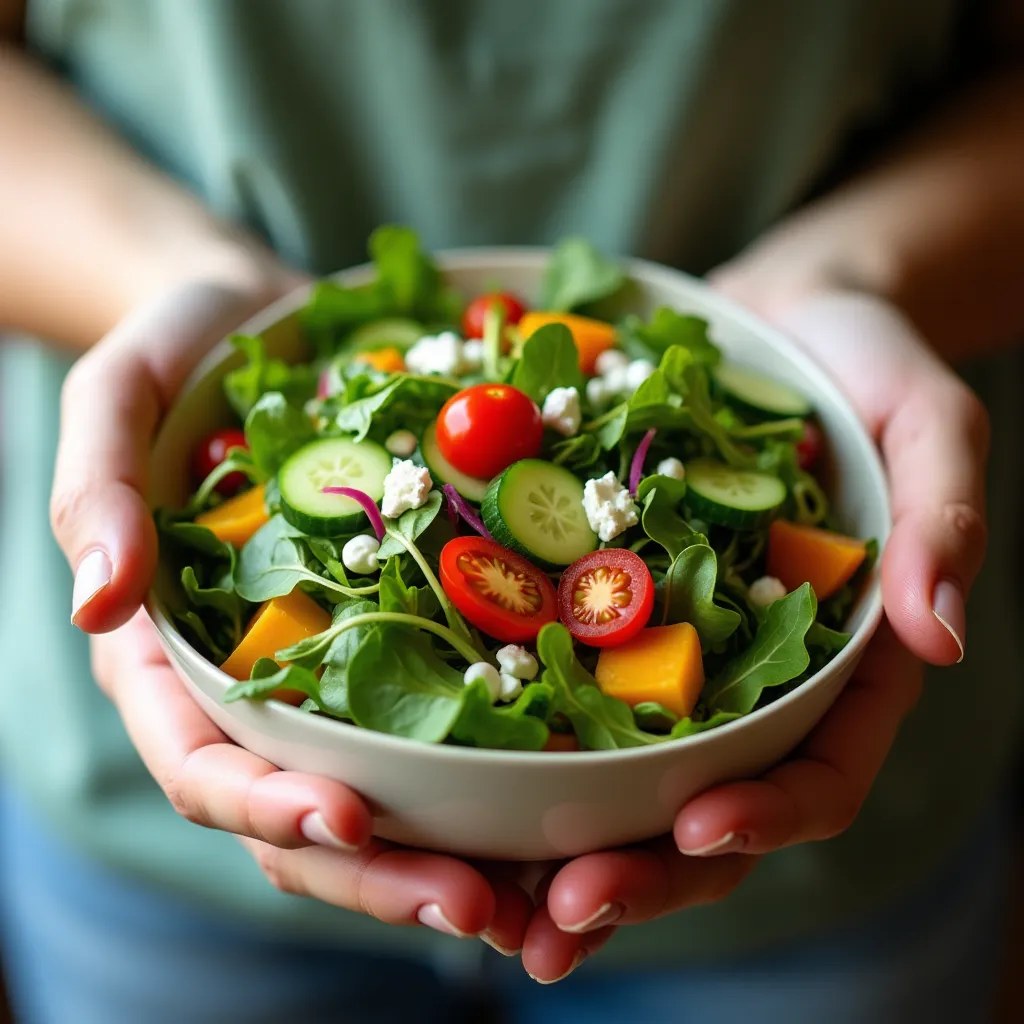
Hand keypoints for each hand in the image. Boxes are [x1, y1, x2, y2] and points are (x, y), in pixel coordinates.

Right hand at [51, 274, 530, 946]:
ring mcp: (344, 669)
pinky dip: (510, 773)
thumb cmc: (180, 358)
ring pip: (395, 797)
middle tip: (486, 911)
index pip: (207, 766)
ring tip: (552, 899)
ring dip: (466, 858)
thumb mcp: (117, 401)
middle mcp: (264, 688)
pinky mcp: (414, 634)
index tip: (349, 820)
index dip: (269, 807)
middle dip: (388, 874)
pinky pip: (458, 719)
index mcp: (178, 661)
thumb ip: (96, 493)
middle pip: (312, 815)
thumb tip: (98, 599)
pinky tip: (580, 800)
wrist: (270, 327)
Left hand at [518, 286, 987, 982]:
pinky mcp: (606, 618)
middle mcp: (752, 685)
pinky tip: (454, 794)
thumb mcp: (926, 420)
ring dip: (560, 854)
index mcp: (840, 668)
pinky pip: (558, 697)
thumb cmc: (863, 365)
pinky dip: (516, 756)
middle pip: (704, 811)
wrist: (773, 322)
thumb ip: (941, 517)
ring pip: (622, 787)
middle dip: (641, 874)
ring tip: (492, 907)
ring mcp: (675, 660)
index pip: (817, 776)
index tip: (698, 831)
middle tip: (560, 921)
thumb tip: (942, 635)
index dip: (767, 816)